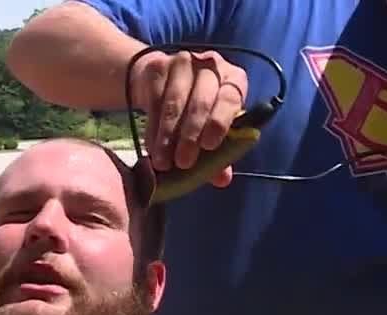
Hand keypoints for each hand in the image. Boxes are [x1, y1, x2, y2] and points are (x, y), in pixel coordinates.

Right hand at [131, 47, 248, 181]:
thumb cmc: (193, 109)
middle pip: (202, 101)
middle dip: (191, 135)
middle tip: (183, 162)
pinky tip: (152, 148)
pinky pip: (155, 102)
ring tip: (163, 162)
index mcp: (234, 78)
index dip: (220, 122)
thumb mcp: (210, 127)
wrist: (160, 81)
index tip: (208, 146)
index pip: (231, 98)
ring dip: (169, 136)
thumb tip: (223, 180)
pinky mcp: (158, 67)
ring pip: (176, 103)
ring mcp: (184, 63)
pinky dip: (153, 129)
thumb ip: (219, 152)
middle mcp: (211, 65)